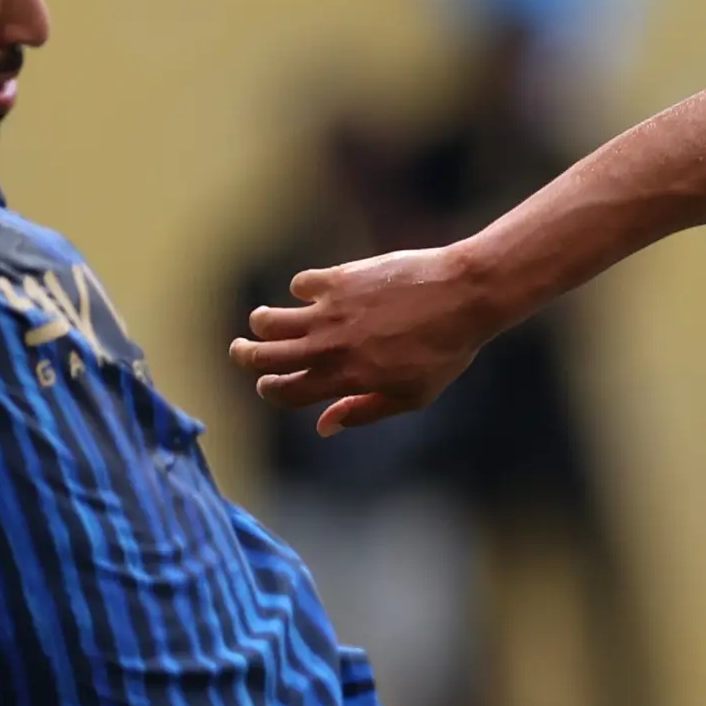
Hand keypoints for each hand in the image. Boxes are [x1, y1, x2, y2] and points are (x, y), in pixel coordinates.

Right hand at [229, 247, 494, 434]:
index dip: (269, 391)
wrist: (464, 297)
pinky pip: (301, 284)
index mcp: (345, 379)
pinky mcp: (340, 278)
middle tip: (241, 351)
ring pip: (269, 320)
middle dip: (244, 357)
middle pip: (262, 357)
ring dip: (261, 323)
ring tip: (263, 322)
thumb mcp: (411, 396)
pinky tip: (314, 293)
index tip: (269, 385)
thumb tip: (324, 427)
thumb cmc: (445, 351)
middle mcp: (329, 347)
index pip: (284, 392)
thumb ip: (363, 411)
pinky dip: (302, 290)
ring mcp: (331, 311)